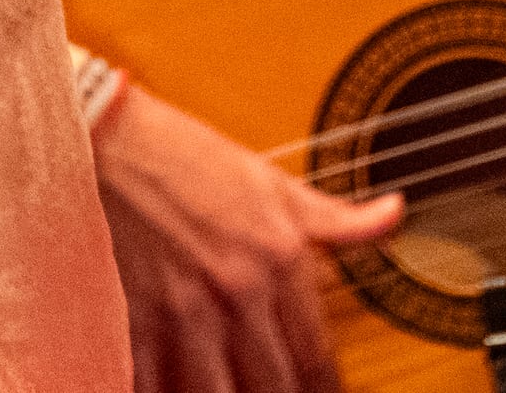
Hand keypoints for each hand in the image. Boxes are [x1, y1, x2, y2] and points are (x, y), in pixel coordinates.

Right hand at [89, 81, 398, 392]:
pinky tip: (175, 387)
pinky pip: (154, 385)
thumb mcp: (273, 181)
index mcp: (279, 258)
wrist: (110, 139)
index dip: (326, 388)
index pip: (317, 354)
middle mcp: (238, 290)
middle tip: (282, 392)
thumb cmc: (188, 155)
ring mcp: (184, 311)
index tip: (326, 392)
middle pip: (274, 387)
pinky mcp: (133, 321)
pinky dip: (165, 391)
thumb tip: (395, 214)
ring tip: (234, 392)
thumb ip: (337, 217)